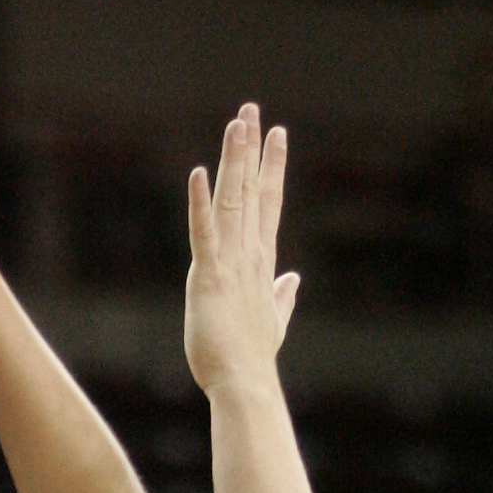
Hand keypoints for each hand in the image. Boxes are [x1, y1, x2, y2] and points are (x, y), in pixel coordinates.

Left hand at [185, 104, 300, 396]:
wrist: (244, 383)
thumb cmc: (254, 358)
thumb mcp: (273, 320)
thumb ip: (283, 297)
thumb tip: (294, 280)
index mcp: (261, 262)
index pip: (269, 204)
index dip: (272, 167)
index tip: (277, 134)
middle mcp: (249, 255)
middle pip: (253, 191)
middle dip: (252, 150)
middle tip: (252, 109)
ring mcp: (230, 264)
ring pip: (232, 202)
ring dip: (234, 161)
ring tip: (237, 124)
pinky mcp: (207, 277)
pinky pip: (203, 233)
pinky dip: (199, 204)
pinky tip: (198, 173)